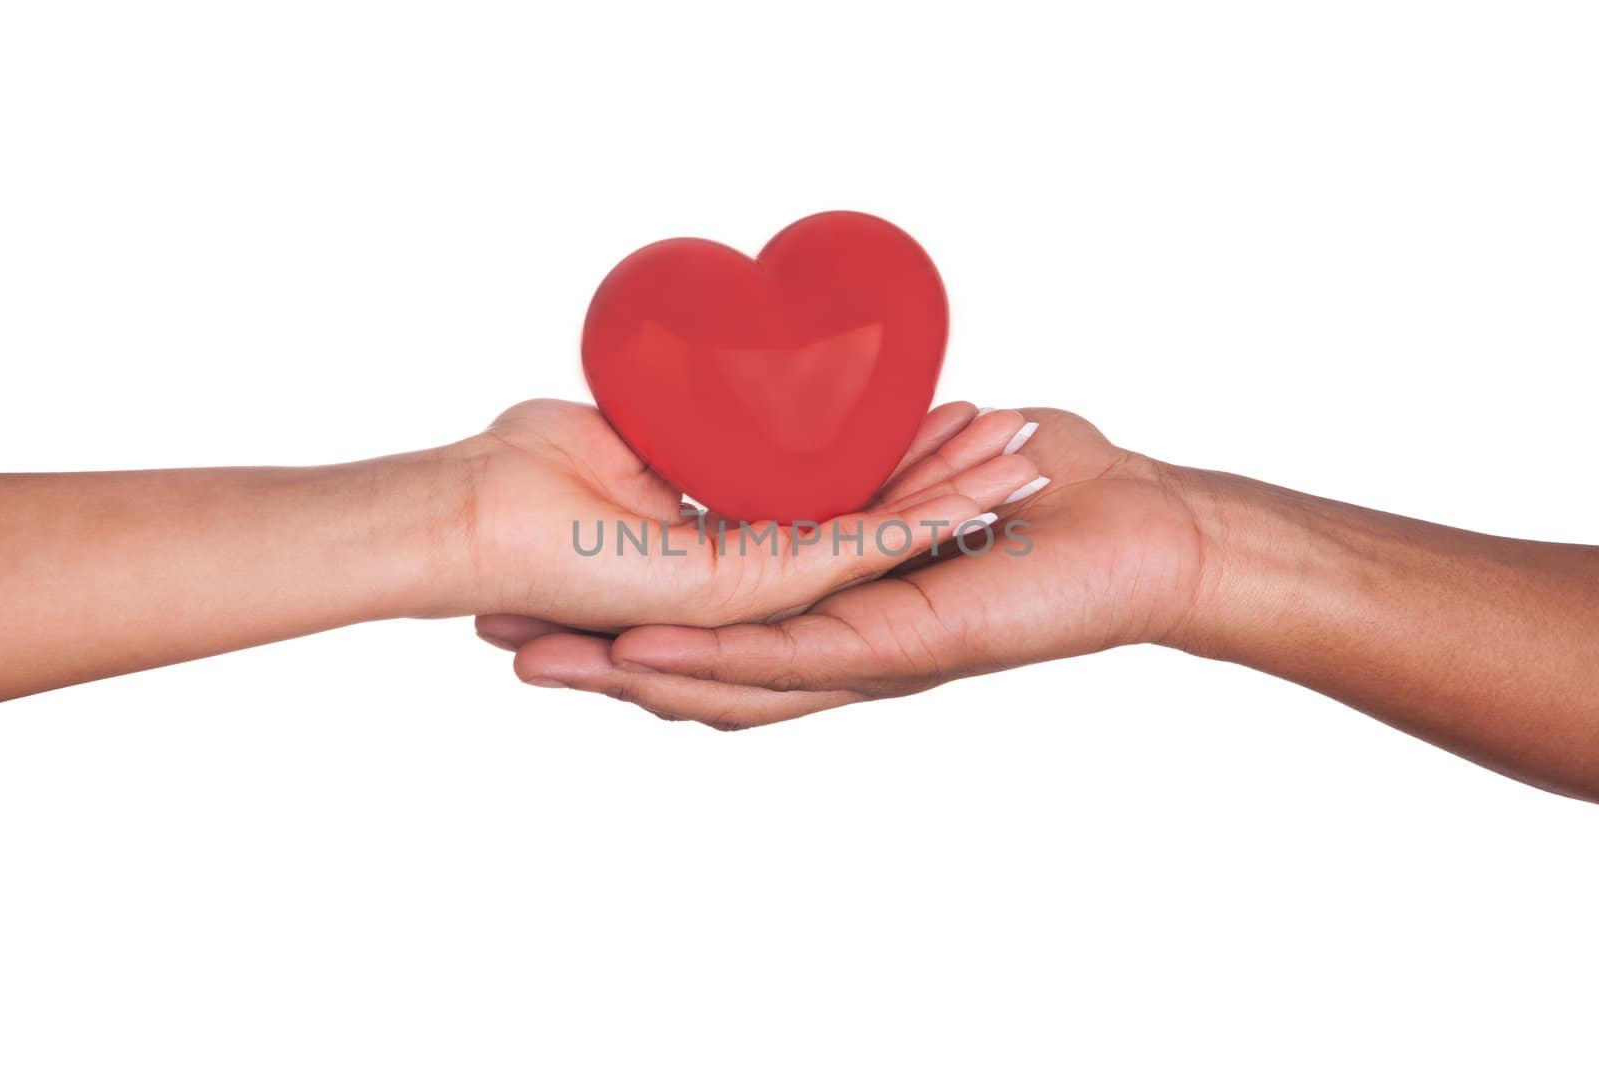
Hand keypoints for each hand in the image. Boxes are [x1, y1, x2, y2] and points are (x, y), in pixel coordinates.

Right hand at [498, 408, 1206, 724]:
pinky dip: (715, 662)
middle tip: (500, 647)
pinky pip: (797, 657)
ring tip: (540, 662)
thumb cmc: (1036, 484)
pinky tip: (640, 655)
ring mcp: (863, 656)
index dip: (615, 622)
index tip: (527, 607)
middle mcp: (834, 643)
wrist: (1141, 530)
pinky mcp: (900, 651)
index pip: (703, 623)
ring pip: (726, 676)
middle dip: (596, 661)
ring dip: (629, 673)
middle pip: (694, 664)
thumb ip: (846, 451)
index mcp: (830, 604)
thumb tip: (777, 422)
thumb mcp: (913, 454)